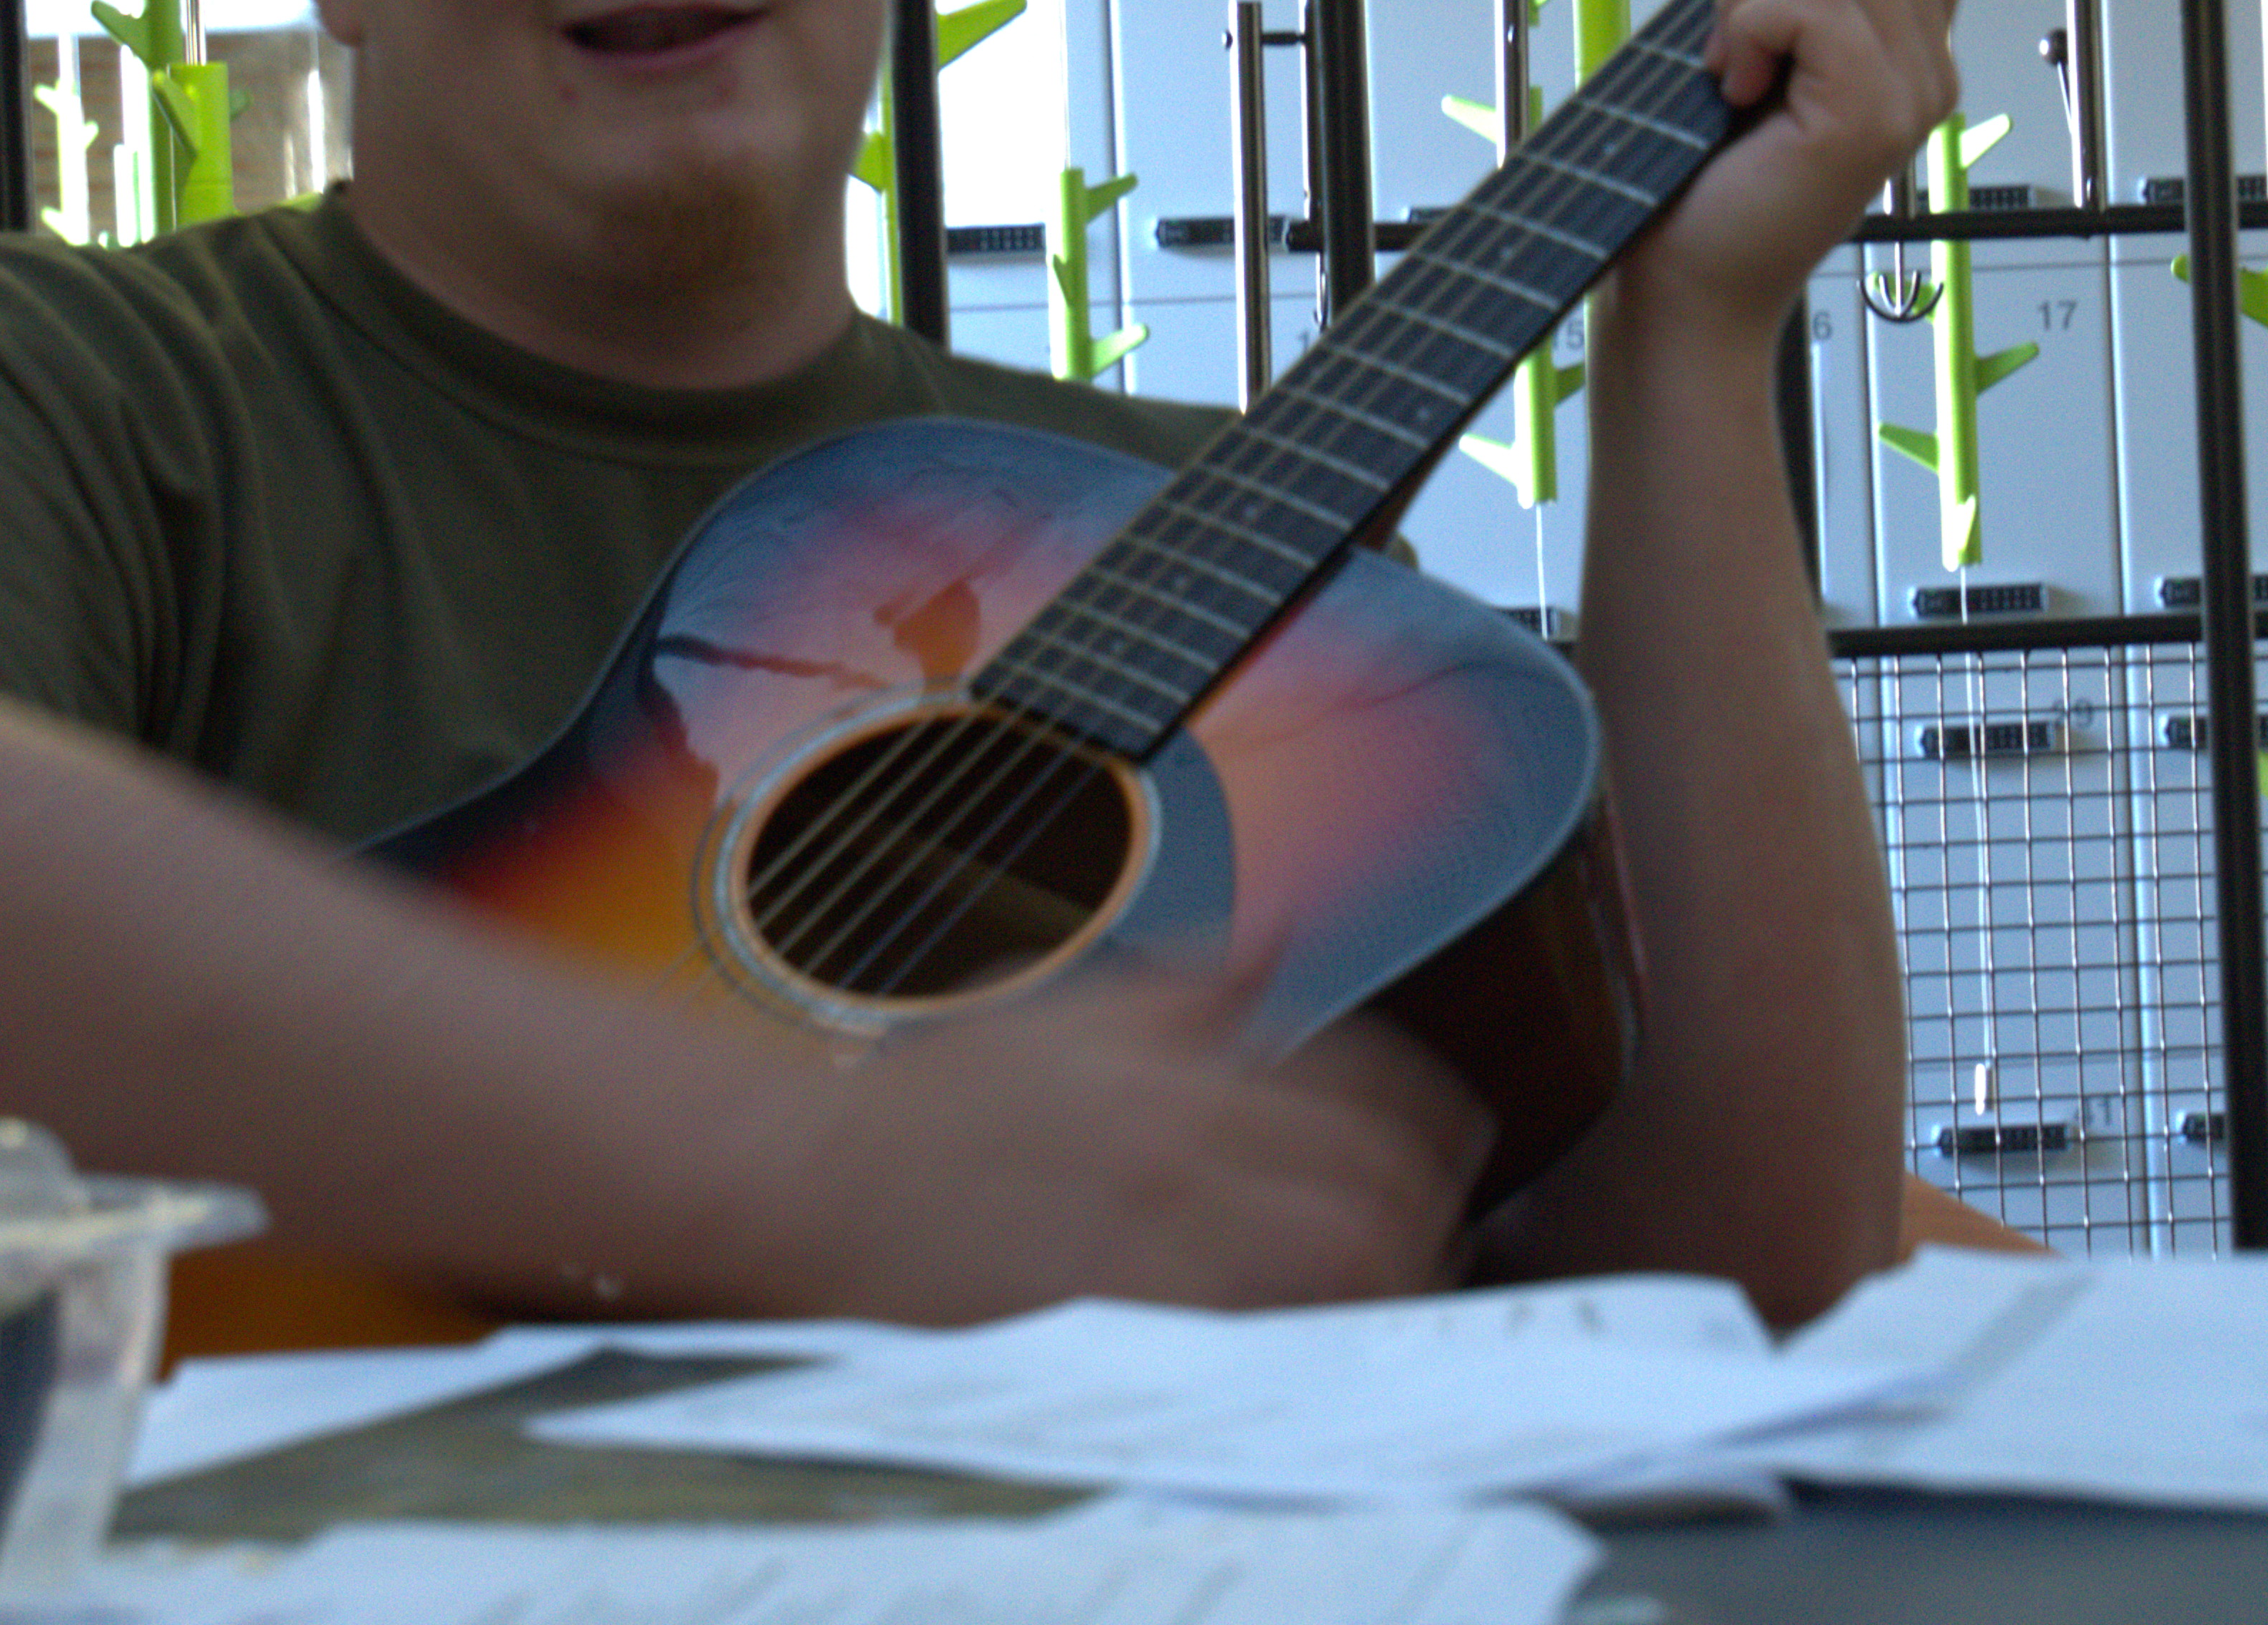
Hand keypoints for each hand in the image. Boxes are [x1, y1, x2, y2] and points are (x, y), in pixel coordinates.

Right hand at [720, 965, 1490, 1322]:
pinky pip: (1257, 1335)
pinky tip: (1309, 1333)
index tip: (1451, 1143)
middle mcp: (1174, 1136)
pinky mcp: (1118, 1318)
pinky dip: (1305, 1333)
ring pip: (1334, 1264)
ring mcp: (1149, 1231)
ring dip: (1387, 1277)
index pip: (1364, 1080)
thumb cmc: (937, 1105)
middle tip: (1439, 1226)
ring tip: (1392, 1285)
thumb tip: (1285, 932)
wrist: (816, 1189)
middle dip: (1429, 1206)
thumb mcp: (1066, 1005)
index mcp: (1174, 1054)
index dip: (1430, 1116)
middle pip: (1373, 1180)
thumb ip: (1191, 979)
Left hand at [1621, 0, 1969, 352]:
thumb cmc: (1690, 179)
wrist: (1676, 287)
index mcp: (1906, 43)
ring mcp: (1913, 92)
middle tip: (1729, 41)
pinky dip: (1750, 23)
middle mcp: (1928, 66)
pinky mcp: (1874, 116)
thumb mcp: (1712, 35)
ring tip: (1728, 69)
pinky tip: (1735, 88)